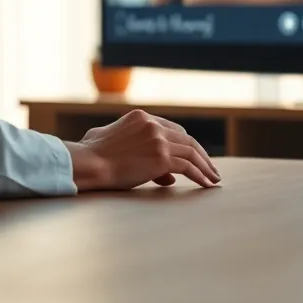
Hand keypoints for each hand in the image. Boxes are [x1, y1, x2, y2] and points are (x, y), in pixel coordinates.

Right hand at [66, 109, 220, 190]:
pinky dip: (201, 175)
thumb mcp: (112, 142)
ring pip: (192, 152)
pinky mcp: (161, 157)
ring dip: (206, 166)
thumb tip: (167, 175)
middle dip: (201, 155)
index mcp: (141, 117)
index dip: (185, 144)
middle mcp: (153, 125)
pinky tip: (207, 184)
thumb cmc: (92, 154)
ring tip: (214, 179)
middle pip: (186, 139)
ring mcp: (158, 139)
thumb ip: (136, 149)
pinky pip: (188, 167)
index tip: (194, 157)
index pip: (172, 129)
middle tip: (210, 168)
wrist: (89, 162)